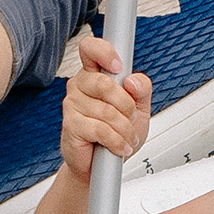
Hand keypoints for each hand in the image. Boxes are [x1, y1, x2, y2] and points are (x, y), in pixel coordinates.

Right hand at [61, 36, 151, 183]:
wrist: (102, 164)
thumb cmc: (119, 131)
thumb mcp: (140, 107)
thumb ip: (142, 89)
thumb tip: (132, 81)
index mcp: (95, 74)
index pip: (91, 48)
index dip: (104, 52)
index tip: (119, 67)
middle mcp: (81, 85)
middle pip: (105, 83)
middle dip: (127, 105)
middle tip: (131, 118)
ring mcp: (72, 104)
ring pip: (106, 111)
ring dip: (124, 128)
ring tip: (126, 136)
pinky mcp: (71, 125)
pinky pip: (101, 130)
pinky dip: (116, 140)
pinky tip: (119, 145)